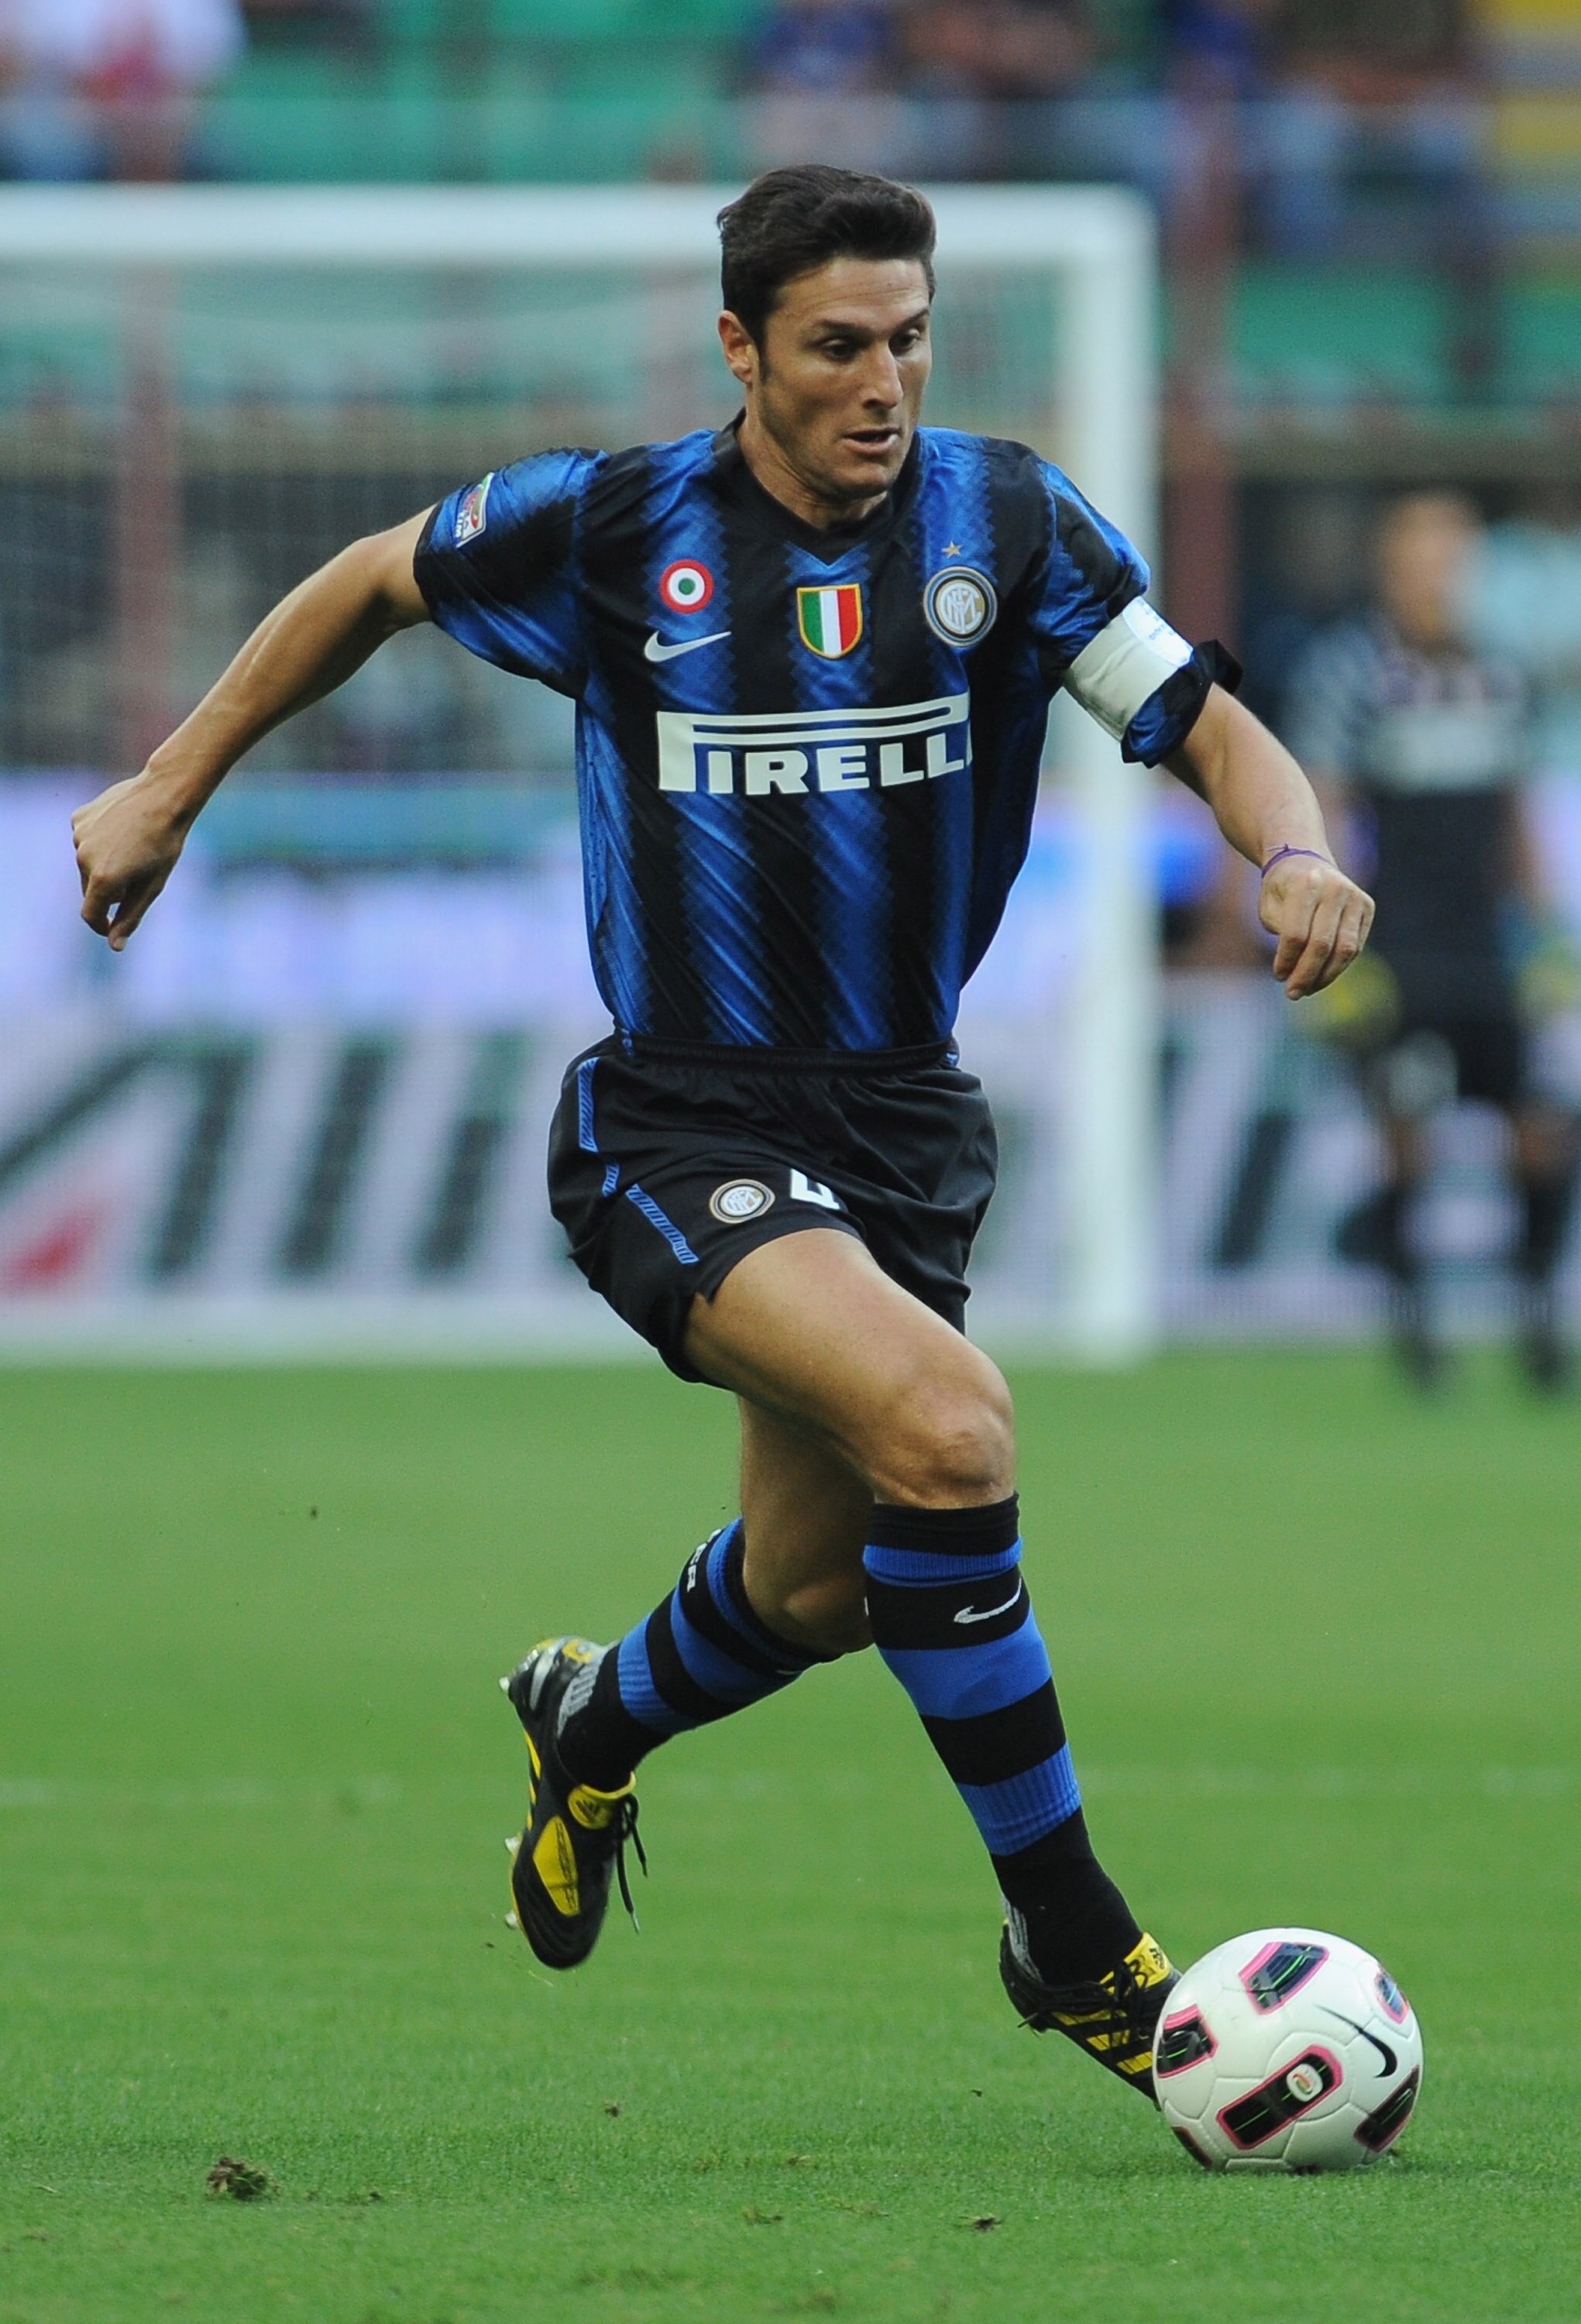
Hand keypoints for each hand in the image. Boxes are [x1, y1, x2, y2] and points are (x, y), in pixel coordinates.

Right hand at [72, 770, 191, 950]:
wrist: (164, 795)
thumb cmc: (165, 844)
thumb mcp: (152, 886)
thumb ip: (131, 917)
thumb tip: (114, 946)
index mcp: (102, 879)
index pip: (90, 914)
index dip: (102, 925)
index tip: (113, 926)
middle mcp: (83, 858)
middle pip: (90, 890)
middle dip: (109, 892)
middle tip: (138, 877)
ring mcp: (79, 836)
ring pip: (87, 864)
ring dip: (104, 866)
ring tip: (133, 850)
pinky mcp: (78, 818)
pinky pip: (86, 840)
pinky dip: (100, 843)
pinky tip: (122, 831)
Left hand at [1259, 852, 1373, 998]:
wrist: (1306, 861)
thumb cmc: (1282, 890)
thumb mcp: (1269, 907)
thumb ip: (1282, 934)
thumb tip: (1294, 972)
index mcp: (1306, 883)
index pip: (1296, 934)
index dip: (1287, 960)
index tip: (1278, 976)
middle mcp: (1334, 887)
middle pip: (1322, 944)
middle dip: (1306, 974)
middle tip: (1293, 994)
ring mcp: (1355, 896)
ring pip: (1345, 949)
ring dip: (1325, 976)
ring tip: (1307, 989)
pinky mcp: (1367, 906)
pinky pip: (1355, 945)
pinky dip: (1338, 965)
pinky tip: (1322, 975)